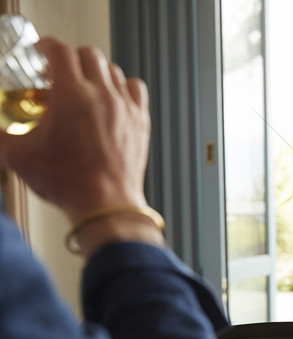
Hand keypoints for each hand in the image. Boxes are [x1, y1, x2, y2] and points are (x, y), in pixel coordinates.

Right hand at [0, 37, 159, 255]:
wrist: (105, 203)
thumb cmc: (65, 182)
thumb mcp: (17, 155)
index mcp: (71, 95)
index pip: (60, 50)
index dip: (46, 46)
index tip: (40, 51)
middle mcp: (102, 95)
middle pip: (88, 55)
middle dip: (69, 57)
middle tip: (57, 71)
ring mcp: (124, 107)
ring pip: (113, 70)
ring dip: (95, 71)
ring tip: (82, 86)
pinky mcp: (140, 122)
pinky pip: (136, 89)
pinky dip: (123, 86)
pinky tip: (112, 97)